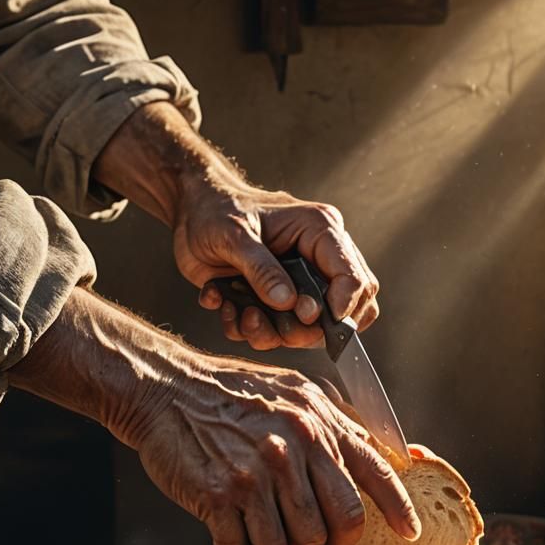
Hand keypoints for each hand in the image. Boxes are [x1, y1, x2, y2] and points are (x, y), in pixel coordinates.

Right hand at [8, 288, 417, 544]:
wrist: (165, 390)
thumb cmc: (231, 396)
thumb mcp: (293, 393)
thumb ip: (334, 424)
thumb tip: (381, 454)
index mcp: (318, 422)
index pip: (374, 474)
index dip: (397, 510)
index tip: (409, 533)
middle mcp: (294, 446)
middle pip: (336, 526)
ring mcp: (257, 473)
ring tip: (262, 543)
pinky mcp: (219, 494)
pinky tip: (230, 538)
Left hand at [176, 177, 379, 351]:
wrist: (189, 214)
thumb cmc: (214, 211)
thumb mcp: (234, 236)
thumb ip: (262, 270)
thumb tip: (290, 304)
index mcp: (320, 232)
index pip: (355, 279)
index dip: (341, 308)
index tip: (309, 320)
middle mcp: (316, 260)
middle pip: (342, 312)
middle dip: (305, 329)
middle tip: (271, 323)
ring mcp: (297, 283)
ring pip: (308, 330)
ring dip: (272, 333)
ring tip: (242, 315)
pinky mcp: (275, 301)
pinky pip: (278, 332)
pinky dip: (251, 330)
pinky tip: (227, 307)